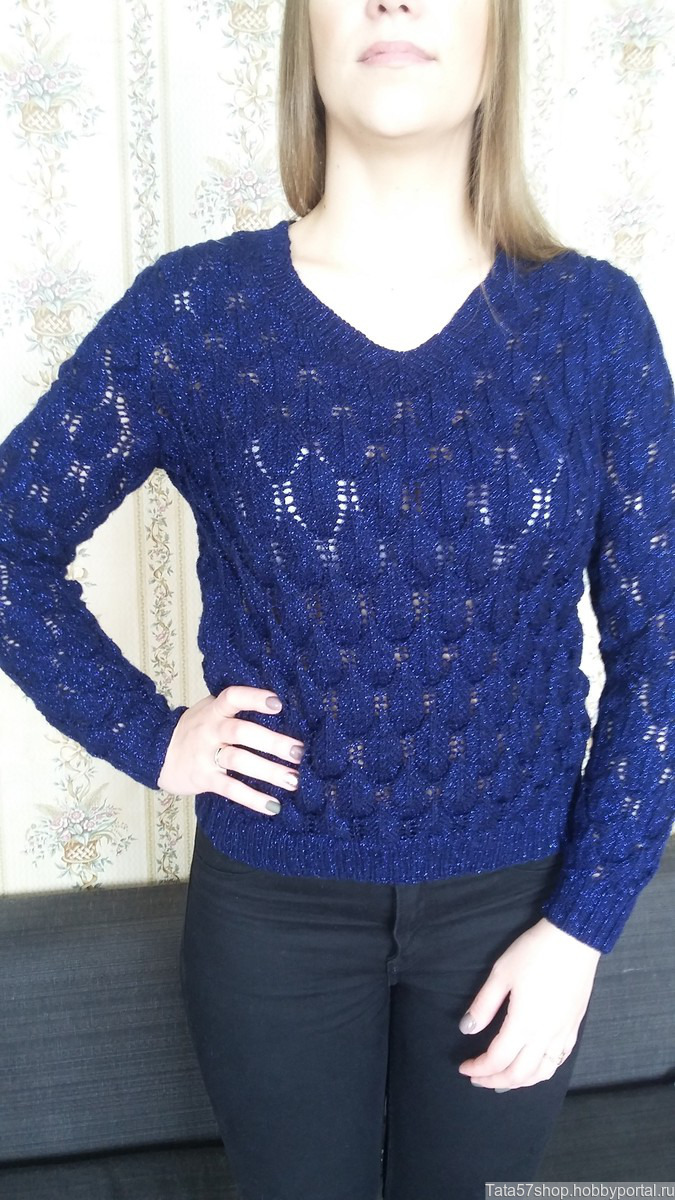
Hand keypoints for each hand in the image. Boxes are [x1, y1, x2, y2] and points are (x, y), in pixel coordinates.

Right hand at [157, 684, 303, 813]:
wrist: (157, 753)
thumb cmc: (196, 729)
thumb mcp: (210, 711)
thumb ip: (235, 709)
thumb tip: (280, 708)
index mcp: (215, 710)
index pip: (233, 697)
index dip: (254, 698)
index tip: (278, 703)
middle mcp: (211, 730)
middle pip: (243, 732)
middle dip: (273, 742)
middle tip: (299, 752)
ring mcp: (206, 755)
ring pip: (240, 761)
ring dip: (269, 772)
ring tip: (294, 780)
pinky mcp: (204, 779)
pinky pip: (230, 788)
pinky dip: (252, 798)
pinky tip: (273, 806)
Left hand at [457, 916, 600, 1090]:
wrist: (574, 938)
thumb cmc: (534, 952)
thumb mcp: (501, 973)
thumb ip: (483, 1005)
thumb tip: (466, 1029)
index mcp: (524, 1023)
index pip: (497, 1059)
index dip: (478, 1068)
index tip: (464, 1067)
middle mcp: (546, 1035)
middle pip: (519, 1074)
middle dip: (495, 1081)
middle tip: (478, 1078)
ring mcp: (564, 1033)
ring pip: (542, 1073)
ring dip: (520, 1082)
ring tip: (502, 1079)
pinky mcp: (575, 1027)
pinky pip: (559, 1060)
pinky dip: (542, 1072)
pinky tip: (533, 1067)